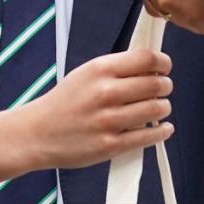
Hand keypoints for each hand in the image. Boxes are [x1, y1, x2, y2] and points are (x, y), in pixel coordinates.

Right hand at [20, 48, 174, 169]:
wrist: (38, 133)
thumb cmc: (64, 103)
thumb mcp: (86, 74)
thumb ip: (116, 69)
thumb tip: (152, 66)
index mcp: (99, 69)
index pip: (146, 58)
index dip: (162, 62)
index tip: (164, 66)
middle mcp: (105, 92)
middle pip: (156, 84)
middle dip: (165, 85)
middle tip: (163, 88)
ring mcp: (109, 120)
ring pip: (157, 109)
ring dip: (163, 107)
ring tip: (159, 108)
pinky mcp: (111, 145)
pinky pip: (149, 136)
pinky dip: (162, 131)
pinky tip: (163, 128)